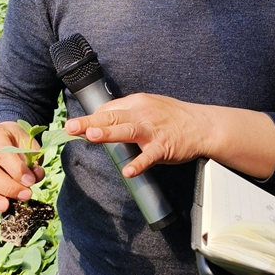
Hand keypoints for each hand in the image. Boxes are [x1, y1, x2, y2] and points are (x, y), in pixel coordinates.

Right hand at [0, 122, 44, 227]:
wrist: (0, 136)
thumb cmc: (15, 141)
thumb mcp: (26, 141)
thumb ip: (32, 158)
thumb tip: (34, 177)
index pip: (0, 153)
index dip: (16, 169)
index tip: (31, 181)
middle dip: (7, 187)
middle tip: (26, 195)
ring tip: (5, 207)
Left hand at [65, 93, 274, 179]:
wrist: (202, 126)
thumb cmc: (173, 117)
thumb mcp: (149, 106)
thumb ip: (127, 112)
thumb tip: (102, 119)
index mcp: (137, 102)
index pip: (108, 109)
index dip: (91, 118)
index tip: (74, 126)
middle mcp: (143, 113)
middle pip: (113, 117)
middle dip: (90, 122)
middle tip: (71, 127)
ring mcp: (153, 130)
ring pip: (127, 131)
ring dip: (109, 133)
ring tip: (91, 136)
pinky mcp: (163, 147)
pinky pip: (149, 156)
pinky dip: (139, 163)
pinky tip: (128, 171)